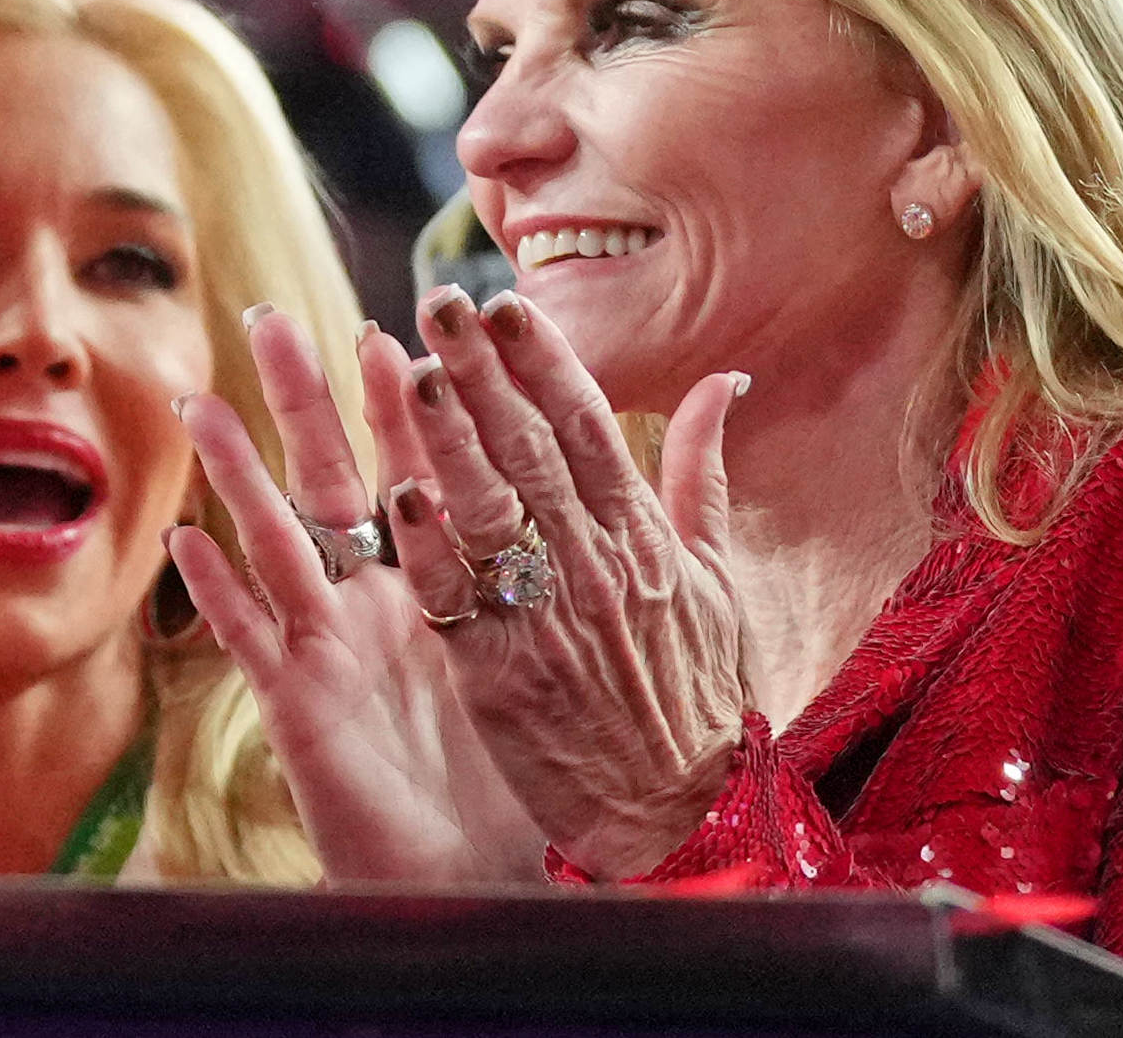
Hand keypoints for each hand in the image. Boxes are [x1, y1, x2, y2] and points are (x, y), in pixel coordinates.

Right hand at [170, 332, 531, 883]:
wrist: (476, 885)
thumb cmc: (514, 784)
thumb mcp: (543, 669)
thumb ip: (557, 588)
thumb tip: (596, 514)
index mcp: (429, 591)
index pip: (412, 473)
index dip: (399, 404)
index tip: (394, 329)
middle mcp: (368, 606)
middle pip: (329, 482)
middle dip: (301, 400)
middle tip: (271, 317)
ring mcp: (326, 652)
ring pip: (276, 544)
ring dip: (239, 475)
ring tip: (203, 406)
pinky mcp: (299, 708)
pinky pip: (252, 641)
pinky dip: (218, 592)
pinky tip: (186, 543)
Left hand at [379, 286, 759, 876]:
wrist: (677, 819)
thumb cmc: (697, 696)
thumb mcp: (720, 583)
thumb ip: (702, 477)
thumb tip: (724, 381)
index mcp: (645, 542)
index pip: (589, 428)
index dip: (545, 362)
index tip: (505, 302)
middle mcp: (595, 570)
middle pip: (531, 452)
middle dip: (485, 373)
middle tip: (440, 302)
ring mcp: (545, 621)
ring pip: (488, 511)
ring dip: (449, 439)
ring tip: (414, 371)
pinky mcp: (498, 674)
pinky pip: (456, 598)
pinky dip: (429, 547)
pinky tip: (398, 493)